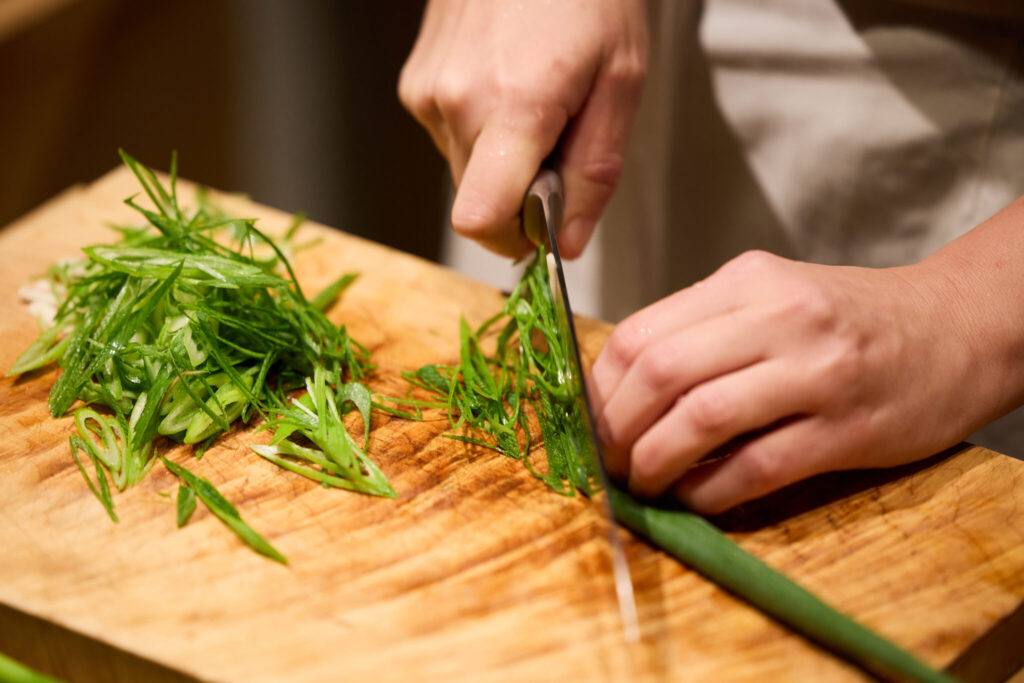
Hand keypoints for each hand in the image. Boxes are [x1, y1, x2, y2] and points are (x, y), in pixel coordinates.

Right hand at [399, 0, 646, 257]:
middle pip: (476, 201)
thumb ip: (595, 175)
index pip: (479, 219)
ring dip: (499, 157)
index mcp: (512, 107)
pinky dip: (479, 129)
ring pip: (463, 169)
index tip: (541, 227)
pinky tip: (504, 82)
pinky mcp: (413, 83)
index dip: (511, 240)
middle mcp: (454, 103)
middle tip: (556, 138)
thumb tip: (570, 245)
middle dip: (517, 192)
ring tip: (533, 98)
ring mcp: (426, 92)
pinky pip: (448, 136)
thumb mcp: (621, 84)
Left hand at [589, 249, 1000, 513]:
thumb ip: (701, 329)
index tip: (592, 420)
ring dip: (656, 463)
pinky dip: (709, 491)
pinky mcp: (847, 430)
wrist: (955, 329)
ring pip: (702, 419)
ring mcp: (816, 372)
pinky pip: (755, 468)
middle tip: (609, 460)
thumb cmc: (848, 320)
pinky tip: (695, 498)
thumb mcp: (770, 295)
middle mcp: (779, 317)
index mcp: (747, 280)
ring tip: (644, 482)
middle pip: (661, 373)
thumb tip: (620, 391)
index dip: (600, 388)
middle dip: (616, 429)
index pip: (641, 333)